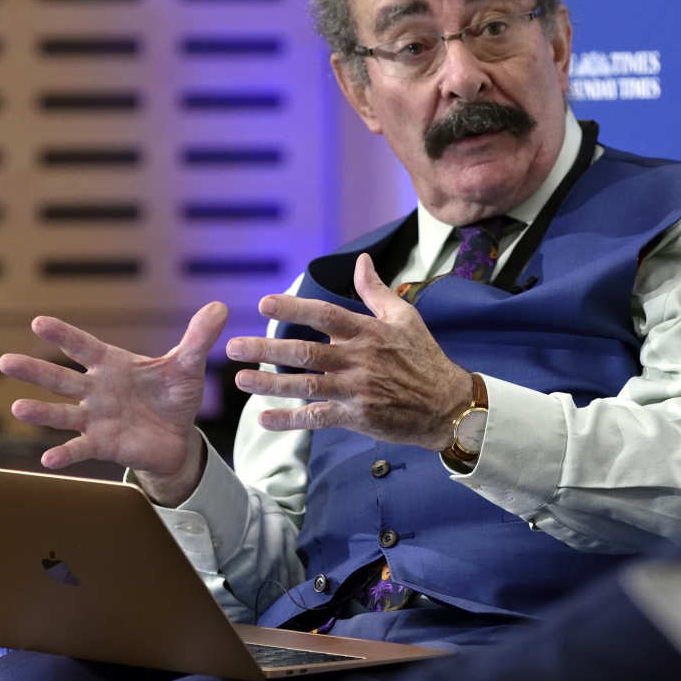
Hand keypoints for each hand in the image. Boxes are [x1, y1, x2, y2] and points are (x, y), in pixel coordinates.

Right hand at [0, 302, 227, 504]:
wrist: (177, 435)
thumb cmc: (173, 394)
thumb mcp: (188, 365)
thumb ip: (198, 338)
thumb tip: (220, 306)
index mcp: (112, 365)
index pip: (83, 347)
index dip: (63, 336)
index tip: (38, 322)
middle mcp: (95, 390)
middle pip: (60, 378)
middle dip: (34, 370)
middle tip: (4, 361)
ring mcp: (95, 418)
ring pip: (62, 414)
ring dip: (40, 412)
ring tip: (18, 408)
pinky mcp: (102, 444)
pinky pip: (79, 449)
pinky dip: (64, 454)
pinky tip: (47, 458)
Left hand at [226, 253, 474, 450]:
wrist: (446, 405)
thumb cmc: (424, 358)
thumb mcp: (405, 317)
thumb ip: (376, 290)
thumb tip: (361, 260)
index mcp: (369, 332)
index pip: (326, 315)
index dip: (294, 309)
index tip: (264, 303)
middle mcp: (360, 360)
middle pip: (306, 352)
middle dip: (267, 349)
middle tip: (234, 347)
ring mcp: (357, 390)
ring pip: (307, 386)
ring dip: (270, 384)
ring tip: (240, 380)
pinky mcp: (358, 417)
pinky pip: (318, 419)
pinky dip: (290, 420)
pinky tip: (264, 418)